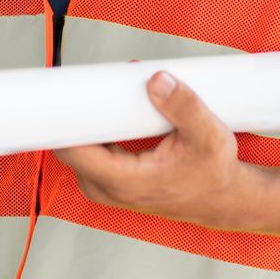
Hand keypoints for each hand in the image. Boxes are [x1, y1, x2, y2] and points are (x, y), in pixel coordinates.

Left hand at [54, 71, 262, 230]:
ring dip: (87, 121)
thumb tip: (157, 79)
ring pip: (78, 148)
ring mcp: (106, 187)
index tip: (58, 94)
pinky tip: (105, 112)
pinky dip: (94, 131)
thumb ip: (184, 105)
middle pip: (69, 145)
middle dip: (77, 113)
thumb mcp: (209, 135)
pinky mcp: (110, 182)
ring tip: (104, 93)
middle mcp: (108, 188)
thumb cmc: (213, 173)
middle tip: (91, 82)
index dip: (60, 121)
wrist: (221, 199)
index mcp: (124, 181)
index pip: (71, 150)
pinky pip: (88, 152)